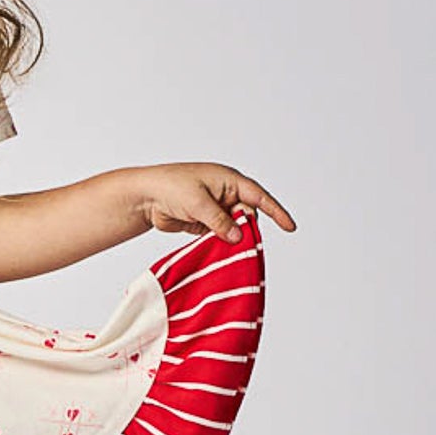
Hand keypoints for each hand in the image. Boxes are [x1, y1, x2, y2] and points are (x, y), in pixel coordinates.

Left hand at [133, 162, 296, 241]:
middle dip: (247, 230)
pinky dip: (222, 244)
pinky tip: (221, 253)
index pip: (259, 197)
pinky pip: (221, 235)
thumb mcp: (198, 203)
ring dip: (234, 239)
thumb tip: (239, 236)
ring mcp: (216, 209)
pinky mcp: (205, 223)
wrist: (145, 196)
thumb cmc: (171, 187)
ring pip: (235, 228)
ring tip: (232, 251)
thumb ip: (219, 220)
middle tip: (243, 245)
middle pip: (247, 216)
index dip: (276, 212)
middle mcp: (226, 194)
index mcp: (229, 181)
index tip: (290, 227)